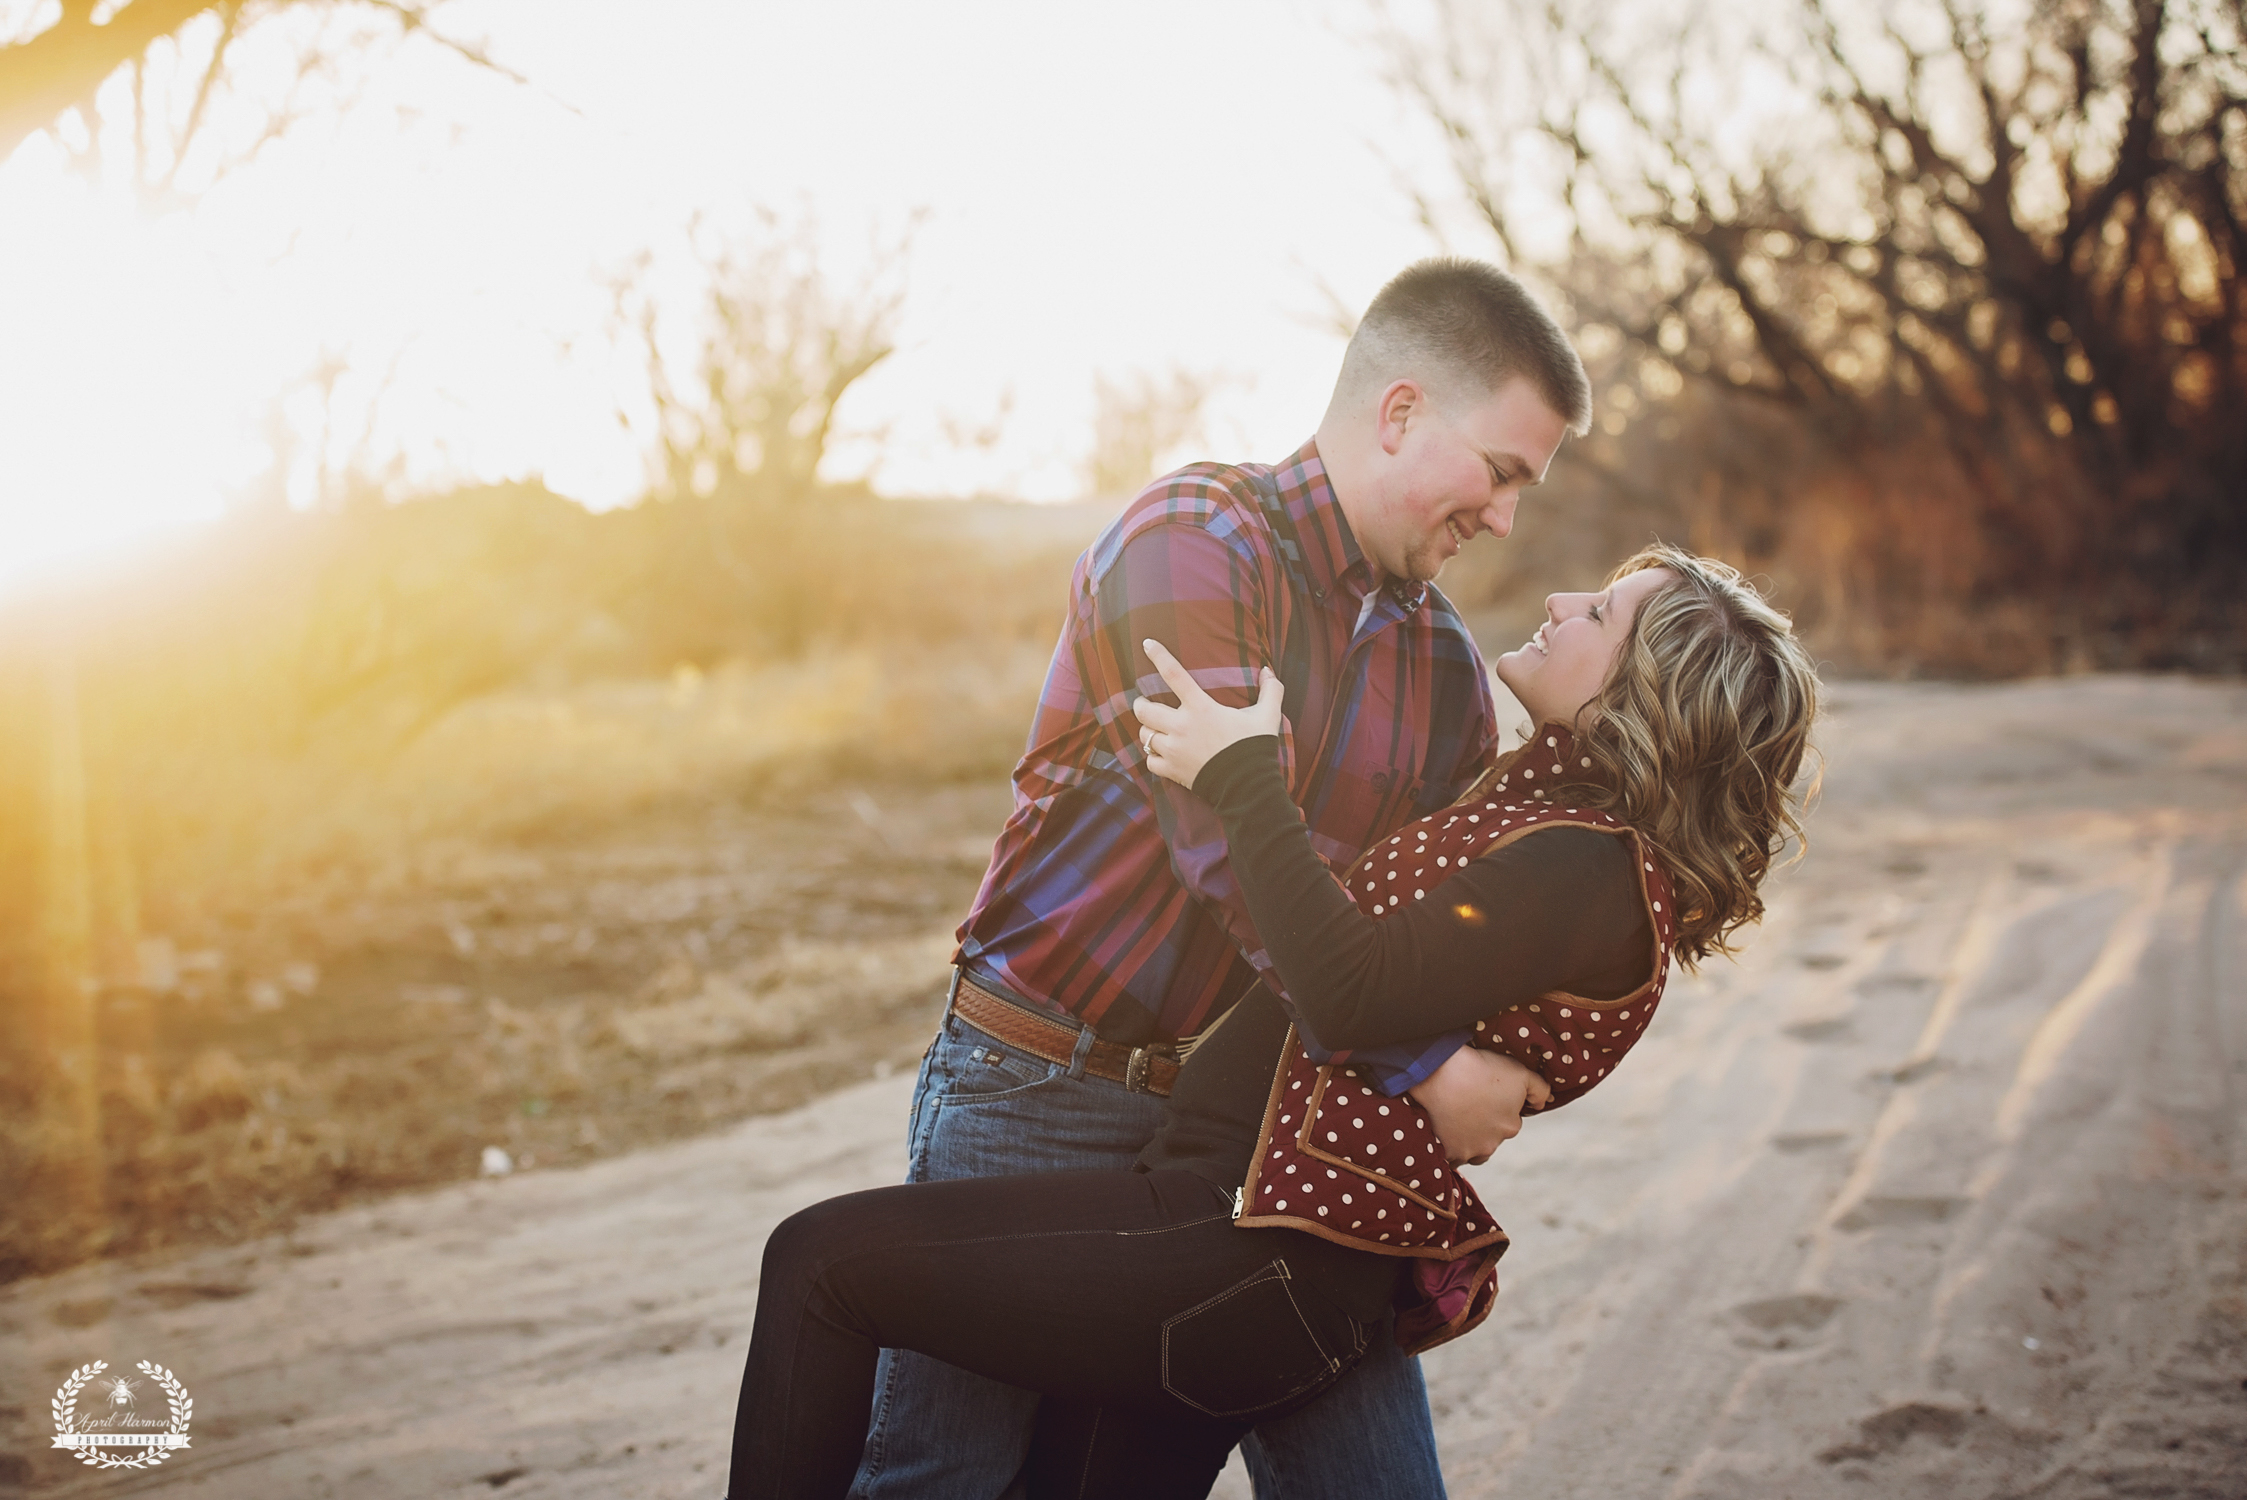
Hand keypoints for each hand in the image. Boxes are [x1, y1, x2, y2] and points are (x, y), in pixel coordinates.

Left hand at [1131, 639, 1283, 791]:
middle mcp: (1181, 726)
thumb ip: (1270, 691)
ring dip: (1147, 730)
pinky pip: (1149, 761)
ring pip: (1144, 735)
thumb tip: (1268, 671)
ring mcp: (1174, 749)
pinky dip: (1152, 757)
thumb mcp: (1267, 716)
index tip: (1146, 643)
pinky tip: (1160, 754)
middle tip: (1145, 703)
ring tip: (1154, 729)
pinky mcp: (1171, 770)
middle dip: (1141, 704)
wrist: (1248, 787)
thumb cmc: (1255, 748)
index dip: (1158, 656)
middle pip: (1144, 709)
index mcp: (1201, 708)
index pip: (1174, 674)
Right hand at [1407, 1045, 1553, 1165]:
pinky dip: (1449, 1146)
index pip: (1508, 1119)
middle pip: (1490, 1136)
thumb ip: (1539, 1089)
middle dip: (1483, 1123)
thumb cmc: (1479, 1069)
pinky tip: (1443, 1129)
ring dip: (1467, 1138)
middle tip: (1468, 1100)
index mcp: (1511, 1126)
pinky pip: (1451, 1156)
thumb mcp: (1519, 1072)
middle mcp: (1493, 1144)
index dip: (1497, 1104)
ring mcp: (1468, 1152)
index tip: (1483, 1091)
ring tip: (1454, 1115)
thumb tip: (1544, 1103)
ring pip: (1472, 1149)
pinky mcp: (1447, 1154)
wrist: (1439, 1073)